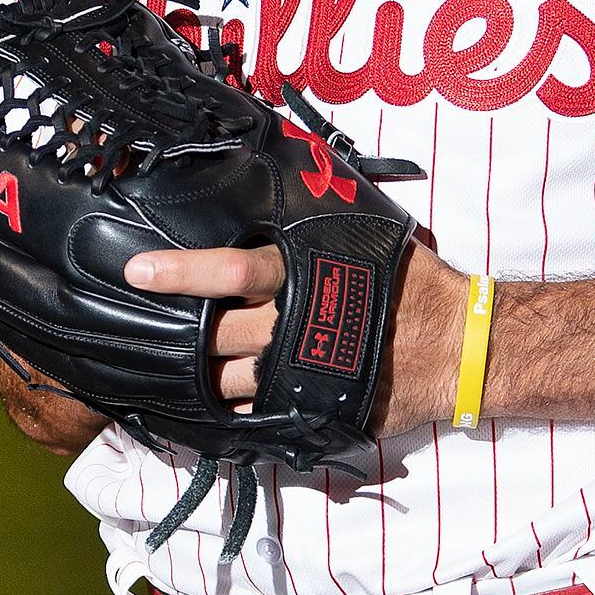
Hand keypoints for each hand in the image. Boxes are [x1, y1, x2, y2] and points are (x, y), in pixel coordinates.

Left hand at [126, 236, 469, 432]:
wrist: (457, 346)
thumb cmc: (411, 282)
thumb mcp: (368, 234)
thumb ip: (320, 219)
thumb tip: (284, 178)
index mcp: (305, 275)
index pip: (232, 269)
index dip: (181, 271)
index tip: (137, 271)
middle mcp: (293, 324)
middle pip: (216, 332)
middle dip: (179, 333)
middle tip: (146, 329)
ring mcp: (297, 373)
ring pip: (223, 380)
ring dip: (197, 375)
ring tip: (168, 369)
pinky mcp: (307, 410)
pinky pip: (250, 416)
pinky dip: (226, 410)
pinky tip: (208, 406)